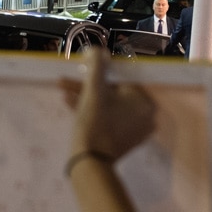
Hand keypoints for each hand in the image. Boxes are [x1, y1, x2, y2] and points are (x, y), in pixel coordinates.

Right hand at [62, 47, 155, 162]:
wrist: (89, 161)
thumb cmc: (94, 121)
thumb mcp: (93, 89)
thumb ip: (97, 65)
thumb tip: (97, 50)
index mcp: (144, 101)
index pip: (119, 80)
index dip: (96, 75)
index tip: (79, 73)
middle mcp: (146, 115)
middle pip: (113, 94)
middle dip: (87, 88)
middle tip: (66, 85)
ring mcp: (137, 130)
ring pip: (109, 107)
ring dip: (86, 100)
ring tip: (65, 95)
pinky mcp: (126, 141)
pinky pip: (110, 120)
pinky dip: (94, 113)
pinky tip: (72, 106)